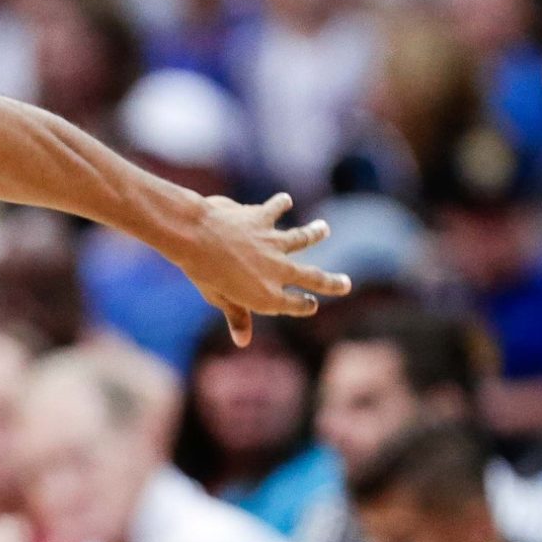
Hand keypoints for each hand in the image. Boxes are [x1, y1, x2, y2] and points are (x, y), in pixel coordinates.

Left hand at [173, 193, 351, 345]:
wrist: (195, 237)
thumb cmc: (202, 272)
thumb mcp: (219, 298)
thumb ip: (236, 316)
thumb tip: (243, 342)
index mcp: (266, 295)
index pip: (294, 304)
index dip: (305, 306)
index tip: (313, 305)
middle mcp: (277, 270)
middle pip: (312, 277)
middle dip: (331, 282)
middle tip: (346, 284)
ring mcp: (273, 243)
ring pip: (302, 238)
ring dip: (314, 233)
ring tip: (324, 229)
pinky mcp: (263, 219)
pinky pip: (275, 209)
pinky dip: (280, 203)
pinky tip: (285, 199)